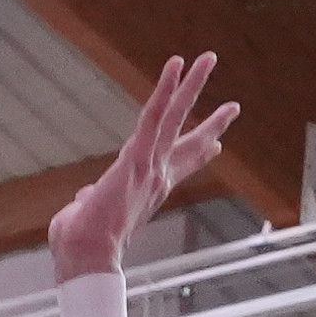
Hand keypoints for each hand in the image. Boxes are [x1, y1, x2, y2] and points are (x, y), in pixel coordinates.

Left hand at [48, 55, 240, 279]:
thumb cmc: (81, 247)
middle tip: (234, 106)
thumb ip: (89, 203)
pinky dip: (166, 89)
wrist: (86, 258)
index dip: (198, 155)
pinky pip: (155, 115)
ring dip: (193, 85)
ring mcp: (150, 165)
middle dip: (212, 123)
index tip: (216, 145)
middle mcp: (156, 177)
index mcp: (147, 192)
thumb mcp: (88, 218)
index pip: (178, 167)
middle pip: (188, 142)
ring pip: (176, 117)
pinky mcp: (137, 156)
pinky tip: (176, 64)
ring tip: (209, 58)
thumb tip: (84, 198)